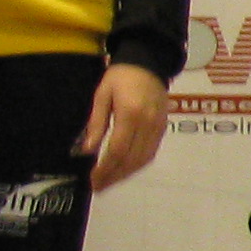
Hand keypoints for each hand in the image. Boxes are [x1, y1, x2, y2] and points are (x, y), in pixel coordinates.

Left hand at [76, 64, 169, 192]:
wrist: (149, 62)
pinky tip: (124, 169)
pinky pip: (151, 153)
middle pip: (132, 160)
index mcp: (130, 115)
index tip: (92, 180)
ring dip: (126, 174)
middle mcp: (147, 124)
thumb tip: (88, 150)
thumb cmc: (120, 77)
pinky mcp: (162, 128)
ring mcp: (158, 128)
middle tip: (98, 187)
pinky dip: (137, 165)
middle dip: (114, 176)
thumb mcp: (102, 95)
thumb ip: (96, 123)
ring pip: (143, 160)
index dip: (105, 169)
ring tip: (110, 182)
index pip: (118, 150)